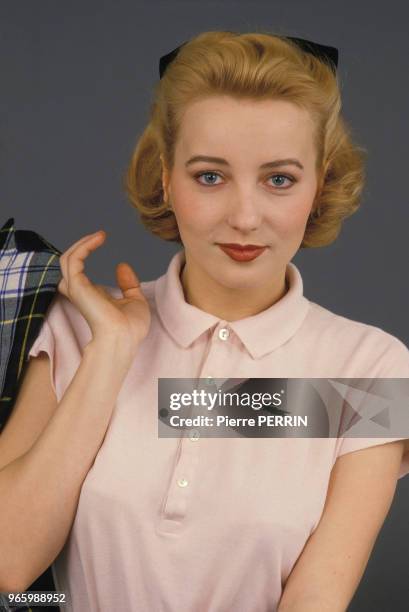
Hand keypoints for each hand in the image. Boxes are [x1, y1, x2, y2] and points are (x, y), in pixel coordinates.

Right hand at [57, 230, 150, 350]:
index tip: (101, 240)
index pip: (78, 274)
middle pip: (68, 263)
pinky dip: (84, 246)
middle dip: (81, 246)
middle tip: (99, 235)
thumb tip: (121, 265)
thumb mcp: (135, 301)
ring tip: (99, 235)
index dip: (86, 254)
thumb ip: (128, 284)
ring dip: (81, 243)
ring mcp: (77, 289)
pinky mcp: (77, 286)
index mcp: (91, 296)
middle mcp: (80, 292)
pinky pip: (73, 259)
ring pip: (67, 259)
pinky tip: (99, 238)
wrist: (124, 338)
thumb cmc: (130, 328)